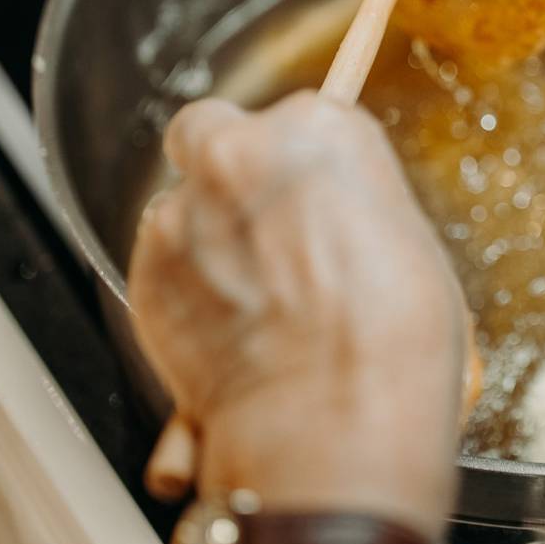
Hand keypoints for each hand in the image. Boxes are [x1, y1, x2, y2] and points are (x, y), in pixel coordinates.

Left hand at [129, 91, 464, 540]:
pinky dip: (183, 293)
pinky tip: (228, 336)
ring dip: (205, 240)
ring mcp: (182, 212)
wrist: (332, 426)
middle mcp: (241, 153)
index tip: (308, 196)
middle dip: (227, 173)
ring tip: (255, 307)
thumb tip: (325, 223)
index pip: (297, 116)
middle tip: (263, 229)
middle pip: (213, 133)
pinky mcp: (141, 272)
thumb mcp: (403, 244)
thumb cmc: (393, 344)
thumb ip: (345, 210)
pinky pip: (159, 266)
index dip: (298, 164)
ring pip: (181, 206)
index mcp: (321, 129)